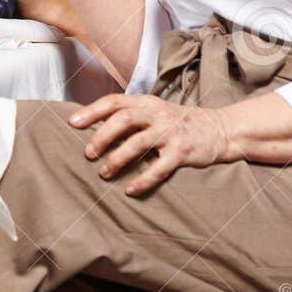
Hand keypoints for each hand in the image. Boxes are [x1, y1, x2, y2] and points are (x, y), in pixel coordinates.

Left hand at [68, 93, 233, 195]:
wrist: (219, 130)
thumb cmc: (178, 123)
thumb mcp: (154, 111)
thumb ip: (130, 115)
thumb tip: (94, 126)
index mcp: (146, 102)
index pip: (114, 101)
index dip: (91, 111)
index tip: (72, 123)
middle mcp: (157, 113)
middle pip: (123, 119)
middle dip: (102, 136)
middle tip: (88, 153)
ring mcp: (170, 131)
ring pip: (138, 142)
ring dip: (117, 158)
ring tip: (104, 173)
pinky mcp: (182, 151)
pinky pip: (159, 168)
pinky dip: (143, 180)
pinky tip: (130, 190)